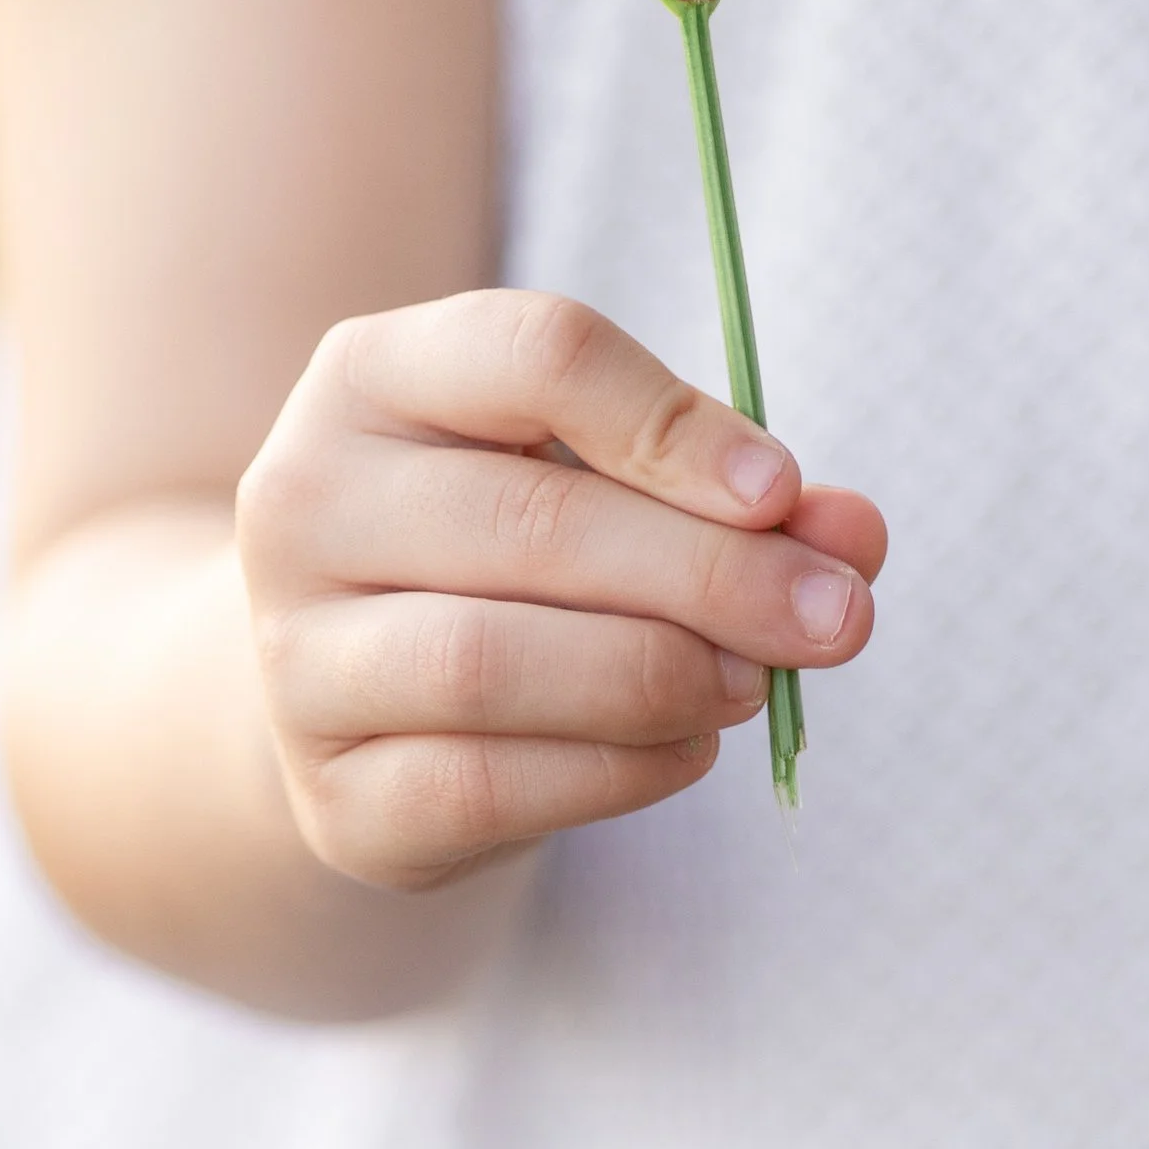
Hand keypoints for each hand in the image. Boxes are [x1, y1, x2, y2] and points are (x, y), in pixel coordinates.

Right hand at [236, 289, 884, 886]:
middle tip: (835, 618)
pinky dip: (616, 771)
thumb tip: (851, 537)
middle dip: (710, 574)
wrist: (376, 694)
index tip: (784, 492)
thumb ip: (736, 492)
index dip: (675, 424)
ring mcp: (297, 657)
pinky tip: (688, 748)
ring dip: (661, 676)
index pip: (534, 354)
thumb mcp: (613, 478)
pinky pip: (484, 785)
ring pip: (488, 662)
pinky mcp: (332, 795)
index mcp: (372, 375)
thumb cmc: (522, 550)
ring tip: (756, 682)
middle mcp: (303, 501)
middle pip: (527, 520)